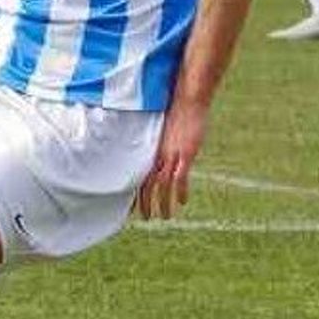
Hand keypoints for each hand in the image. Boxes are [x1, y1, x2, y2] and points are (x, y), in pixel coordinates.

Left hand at [137, 99, 208, 219]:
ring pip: (162, 186)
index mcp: (151, 151)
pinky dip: (180, 192)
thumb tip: (161, 152)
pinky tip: (182, 203)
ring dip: (162, 203)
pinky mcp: (185, 154)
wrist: (187, 101)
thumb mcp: (164, 131)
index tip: (131, 206)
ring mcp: (171, 155)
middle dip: (144, 203)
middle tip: (144, 218)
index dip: (135, 192)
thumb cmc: (176, 113)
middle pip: (146, 184)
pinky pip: (180, 178)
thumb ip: (161, 144)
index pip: (138, 176)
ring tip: (164, 217)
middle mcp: (157, 155)